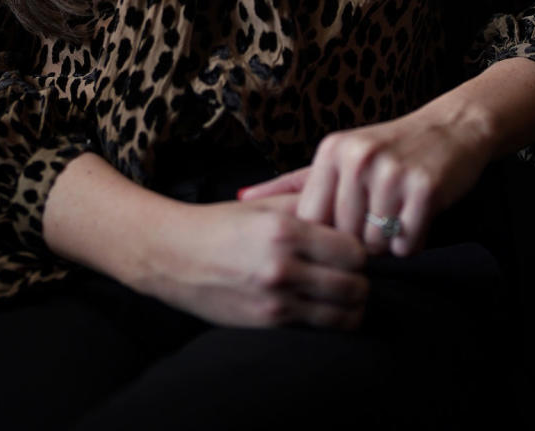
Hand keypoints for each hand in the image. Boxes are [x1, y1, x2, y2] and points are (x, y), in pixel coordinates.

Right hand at [138, 193, 368, 329]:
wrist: (174, 257)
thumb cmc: (220, 225)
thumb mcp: (263, 205)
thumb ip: (308, 204)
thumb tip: (347, 208)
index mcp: (285, 230)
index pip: (354, 249)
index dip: (359, 249)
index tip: (351, 246)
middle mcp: (283, 268)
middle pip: (355, 284)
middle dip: (360, 278)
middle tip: (350, 271)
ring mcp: (276, 301)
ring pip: (344, 314)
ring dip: (351, 304)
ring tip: (342, 291)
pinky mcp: (268, 325)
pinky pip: (319, 329)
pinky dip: (330, 320)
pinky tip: (322, 305)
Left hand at [238, 101, 494, 257]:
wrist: (451, 129)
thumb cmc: (390, 150)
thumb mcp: (339, 158)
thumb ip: (292, 184)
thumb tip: (241, 197)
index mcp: (332, 151)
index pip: (312, 221)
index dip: (328, 233)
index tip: (347, 222)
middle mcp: (358, 157)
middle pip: (344, 237)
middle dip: (363, 237)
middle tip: (381, 212)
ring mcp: (392, 171)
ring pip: (376, 245)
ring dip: (390, 241)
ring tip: (399, 210)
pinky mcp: (424, 187)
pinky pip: (408, 243)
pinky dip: (414, 240)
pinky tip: (417, 214)